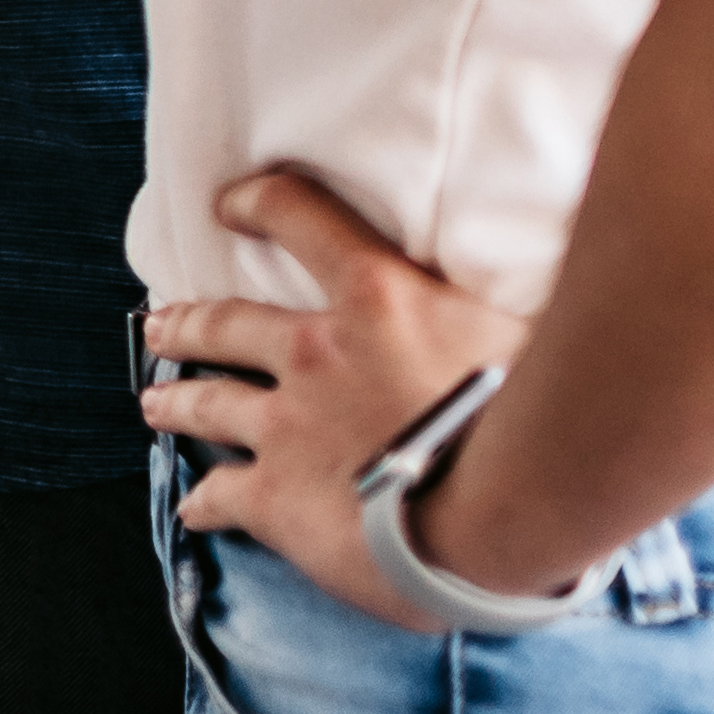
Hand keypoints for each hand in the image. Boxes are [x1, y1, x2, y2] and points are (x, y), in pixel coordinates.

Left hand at [140, 168, 531, 631]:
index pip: (302, 219)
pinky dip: (204, 501)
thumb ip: (507, 300)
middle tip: (157, 327)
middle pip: (229, 324)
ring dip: (177, 400)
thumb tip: (559, 274)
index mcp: (377, 297)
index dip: (261, 202)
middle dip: (188, 324)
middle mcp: (315, 352)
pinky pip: (224, 494)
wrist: (500, 513)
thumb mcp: (528, 326)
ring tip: (153, 402)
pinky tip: (194, 509)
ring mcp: (287, 426)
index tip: (230, 201)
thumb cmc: (540, 419)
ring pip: (210, 402)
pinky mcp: (277, 498)